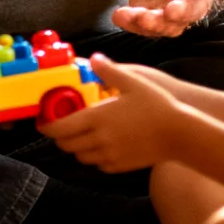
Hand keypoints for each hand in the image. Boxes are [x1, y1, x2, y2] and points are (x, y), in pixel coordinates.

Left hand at [42, 55, 184, 172]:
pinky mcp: (120, 166)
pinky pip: (98, 165)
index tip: (43, 122)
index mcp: (98, 118)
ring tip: (83, 134)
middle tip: (62, 126)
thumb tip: (93, 58)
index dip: (47, 126)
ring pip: (81, 157)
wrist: (179, 134)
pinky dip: (94, 157)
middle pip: (66, 145)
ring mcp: (109, 155)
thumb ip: (109, 70)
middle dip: (60, 136)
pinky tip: (102, 145)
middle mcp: (99, 139)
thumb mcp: (134, 81)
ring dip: (77, 147)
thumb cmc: (157, 105)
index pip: (60, 128)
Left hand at [115, 0, 223, 37]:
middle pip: (192, 10)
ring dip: (154, 24)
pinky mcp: (151, 17)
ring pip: (167, 25)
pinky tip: (118, 15)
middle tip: (171, 11)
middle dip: (182, 12)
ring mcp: (171, 12)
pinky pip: (143, 25)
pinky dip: (131, 23)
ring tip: (141, 17)